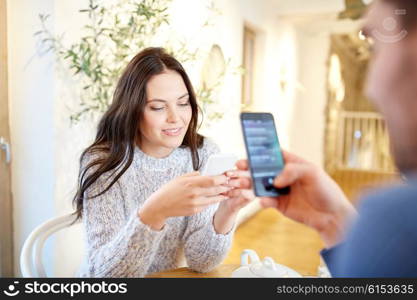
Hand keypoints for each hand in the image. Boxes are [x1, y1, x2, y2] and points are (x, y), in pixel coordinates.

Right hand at [139, 171, 230, 229]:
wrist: (160, 206)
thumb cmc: (169, 190)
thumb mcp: (180, 178)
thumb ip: (194, 175)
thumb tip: (205, 173)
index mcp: (191, 182)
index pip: (212, 180)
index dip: (222, 178)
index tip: (226, 176)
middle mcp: (194, 193)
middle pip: (216, 189)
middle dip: (225, 186)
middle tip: (231, 183)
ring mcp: (195, 203)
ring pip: (214, 198)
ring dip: (222, 195)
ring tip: (227, 191)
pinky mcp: (195, 210)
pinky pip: (207, 205)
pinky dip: (212, 201)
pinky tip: (217, 197)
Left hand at [212, 168, 255, 234]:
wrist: (227, 205)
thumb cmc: (227, 189)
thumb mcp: (227, 178)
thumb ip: (229, 171)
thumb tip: (229, 164)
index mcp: (248, 172)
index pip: (250, 164)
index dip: (245, 163)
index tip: (237, 164)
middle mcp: (253, 179)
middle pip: (250, 172)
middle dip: (237, 173)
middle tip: (227, 174)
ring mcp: (253, 189)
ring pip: (247, 182)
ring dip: (234, 182)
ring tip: (225, 184)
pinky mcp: (250, 198)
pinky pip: (245, 193)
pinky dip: (235, 192)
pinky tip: (227, 193)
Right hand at [235, 151, 356, 246]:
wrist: (331, 216)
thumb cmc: (326, 190)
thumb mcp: (313, 173)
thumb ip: (293, 171)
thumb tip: (275, 180)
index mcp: (291, 163)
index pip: (273, 153)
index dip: (260, 150)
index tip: (248, 149)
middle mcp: (283, 175)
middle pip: (262, 169)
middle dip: (249, 167)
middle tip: (239, 166)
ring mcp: (280, 190)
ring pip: (260, 184)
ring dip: (250, 183)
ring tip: (242, 183)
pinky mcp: (279, 204)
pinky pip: (266, 200)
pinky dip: (262, 200)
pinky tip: (264, 201)